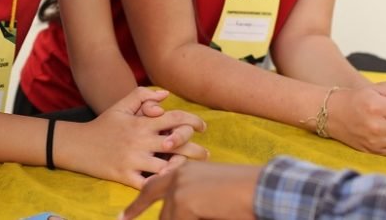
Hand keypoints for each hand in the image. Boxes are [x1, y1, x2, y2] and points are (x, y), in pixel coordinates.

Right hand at [60, 87, 207, 187]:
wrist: (77, 144)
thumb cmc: (103, 124)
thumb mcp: (120, 105)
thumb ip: (143, 95)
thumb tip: (166, 95)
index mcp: (142, 123)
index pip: (175, 119)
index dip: (193, 122)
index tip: (202, 127)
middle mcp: (140, 140)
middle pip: (177, 144)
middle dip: (197, 150)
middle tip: (205, 154)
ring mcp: (133, 159)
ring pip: (167, 166)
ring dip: (182, 168)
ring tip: (190, 169)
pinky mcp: (124, 175)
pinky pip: (148, 184)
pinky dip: (160, 185)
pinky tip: (169, 182)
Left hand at [120, 161, 261, 219]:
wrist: (262, 190)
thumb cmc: (244, 194)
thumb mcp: (212, 195)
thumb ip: (192, 201)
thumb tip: (177, 213)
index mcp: (185, 170)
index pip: (153, 185)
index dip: (138, 204)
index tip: (123, 217)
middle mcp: (178, 174)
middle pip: (155, 201)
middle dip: (148, 214)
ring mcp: (179, 187)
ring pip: (168, 218)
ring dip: (180, 219)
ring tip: (185, 213)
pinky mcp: (184, 202)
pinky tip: (210, 215)